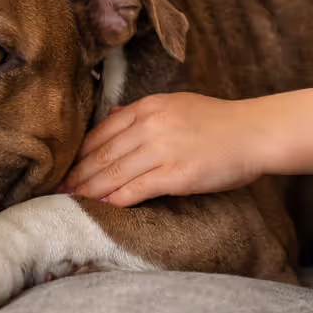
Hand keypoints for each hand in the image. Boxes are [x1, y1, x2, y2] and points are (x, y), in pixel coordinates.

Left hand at [58, 93, 268, 206]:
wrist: (254, 133)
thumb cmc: (219, 122)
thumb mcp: (177, 104)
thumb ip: (142, 112)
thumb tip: (110, 114)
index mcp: (149, 106)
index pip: (103, 131)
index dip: (81, 153)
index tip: (65, 169)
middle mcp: (151, 124)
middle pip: (103, 153)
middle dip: (78, 175)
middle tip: (58, 191)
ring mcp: (163, 148)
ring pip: (114, 172)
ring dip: (90, 190)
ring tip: (72, 202)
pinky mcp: (175, 173)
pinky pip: (136, 189)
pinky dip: (115, 200)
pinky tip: (102, 208)